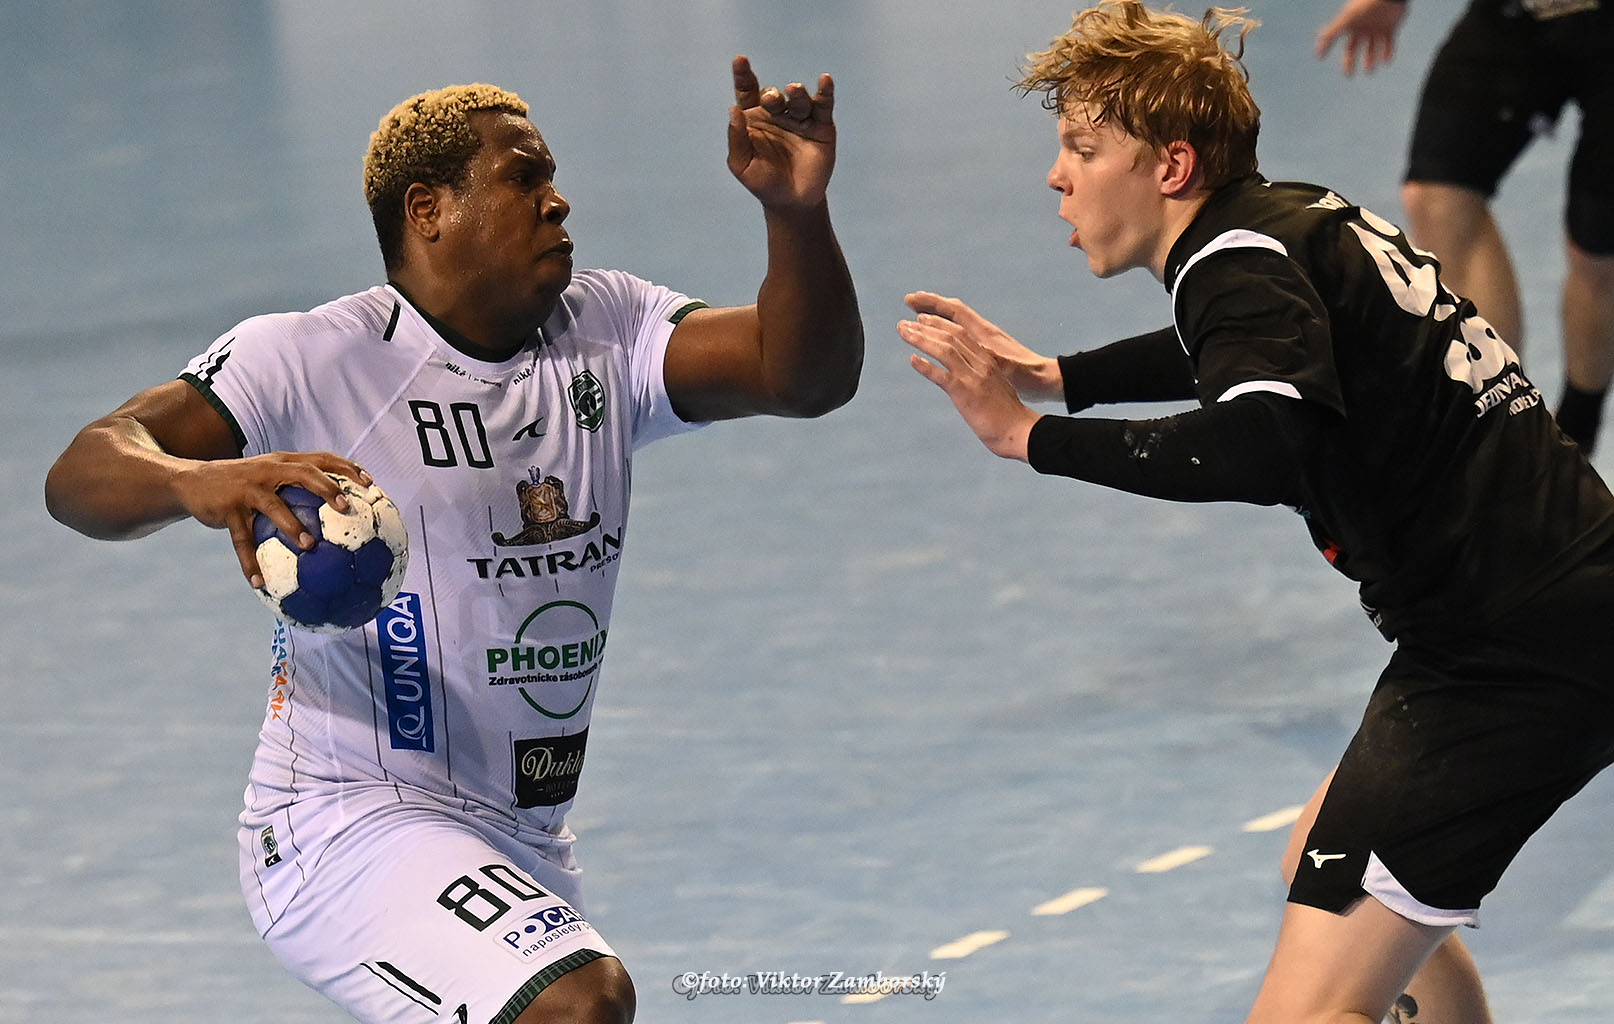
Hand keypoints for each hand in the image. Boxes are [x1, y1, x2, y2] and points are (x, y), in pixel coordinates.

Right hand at [170, 452, 373, 587]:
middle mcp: (269, 471)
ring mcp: (248, 489)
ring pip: (274, 507)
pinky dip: (249, 563)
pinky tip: (259, 583)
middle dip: (327, 488)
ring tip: (310, 547)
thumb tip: (337, 512)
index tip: (371, 483)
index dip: (347, 468)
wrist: (193, 482)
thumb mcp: (269, 476)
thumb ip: (298, 486)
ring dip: (292, 526)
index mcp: (284, 463)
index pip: (321, 459)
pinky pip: (242, 540)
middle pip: (303, 473)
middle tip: (347, 508)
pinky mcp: (228, 509)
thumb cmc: (243, 484)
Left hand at [726, 55, 835, 209]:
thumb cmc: (763, 183)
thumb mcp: (742, 164)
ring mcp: (800, 119)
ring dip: (796, 93)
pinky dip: (825, 91)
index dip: (743, 75)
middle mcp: (777, 115)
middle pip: (773, 95)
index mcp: (755, 120)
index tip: (740, 60)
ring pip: (798, 98)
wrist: (793, 202)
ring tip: (793, 91)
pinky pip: (823, 104)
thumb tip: (733, 109)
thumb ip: (736, 138)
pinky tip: (825, 81)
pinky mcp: (822, 126)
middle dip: (772, 95)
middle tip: (771, 100)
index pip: (747, 91)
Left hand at [900, 297, 1042, 460]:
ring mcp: (973, 377)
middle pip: (950, 336)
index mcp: (988, 361)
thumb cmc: (1008, 416)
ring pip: (944, 349)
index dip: (940, 324)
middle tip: (904, 323)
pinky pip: (942, 375)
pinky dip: (926, 366)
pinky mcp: (966, 393)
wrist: (1019, 431)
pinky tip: (913, 360)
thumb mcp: (994, 389)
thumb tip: (964, 382)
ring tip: (903, 332)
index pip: (961, 333)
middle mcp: (980, 364)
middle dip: (926, 327)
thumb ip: (980, 379)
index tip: (922, 318)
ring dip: (921, 339)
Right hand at [1315, 0, 1406, 75]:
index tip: (1322, 59)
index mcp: (1352, 27)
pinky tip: (1386, 62)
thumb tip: (1319, 37)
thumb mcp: (1347, 19)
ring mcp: (1377, 29)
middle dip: (1351, 62)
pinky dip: (1389, 53)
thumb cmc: (1364, 5)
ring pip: (1373, 48)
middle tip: (1349, 76)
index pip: (1340, 42)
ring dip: (1371, 60)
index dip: (1331, 50)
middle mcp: (1363, 29)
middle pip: (1355, 49)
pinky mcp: (1391, 27)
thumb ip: (1334, 29)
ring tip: (1369, 71)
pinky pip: (1390, 43)